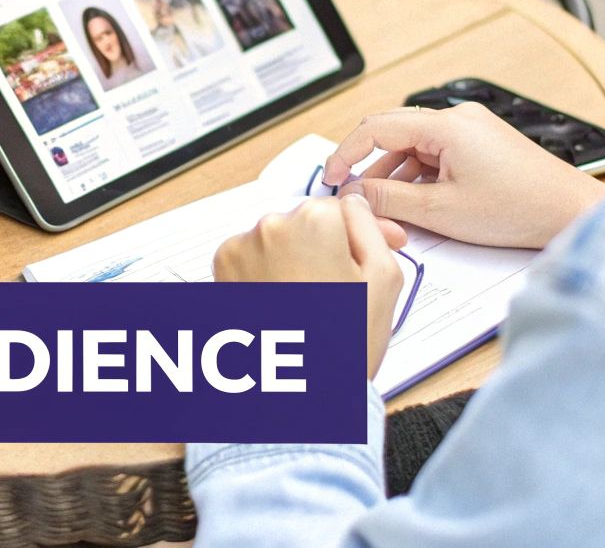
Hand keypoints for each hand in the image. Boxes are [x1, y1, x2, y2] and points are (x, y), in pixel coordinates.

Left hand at [213, 195, 404, 377]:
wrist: (297, 397)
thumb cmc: (340, 348)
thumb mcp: (384, 280)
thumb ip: (372, 230)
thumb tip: (358, 206)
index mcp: (314, 221)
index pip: (338, 210)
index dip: (353, 236)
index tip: (358, 259)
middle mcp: (271, 226)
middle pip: (305, 225)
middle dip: (320, 250)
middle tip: (335, 292)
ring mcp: (241, 248)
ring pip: (276, 243)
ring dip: (290, 263)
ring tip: (307, 305)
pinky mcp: (220, 272)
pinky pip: (250, 261)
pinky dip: (264, 277)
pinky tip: (282, 308)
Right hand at [324, 103, 604, 249]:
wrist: (570, 212)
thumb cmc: (519, 208)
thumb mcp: (441, 211)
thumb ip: (389, 200)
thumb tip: (354, 195)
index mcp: (446, 125)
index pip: (376, 128)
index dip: (345, 153)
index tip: (330, 178)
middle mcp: (459, 118)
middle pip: (393, 132)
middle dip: (368, 164)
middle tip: (349, 192)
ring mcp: (472, 129)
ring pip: (415, 146)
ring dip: (395, 174)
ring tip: (386, 208)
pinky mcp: (483, 144)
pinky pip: (437, 154)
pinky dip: (420, 175)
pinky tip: (417, 203)